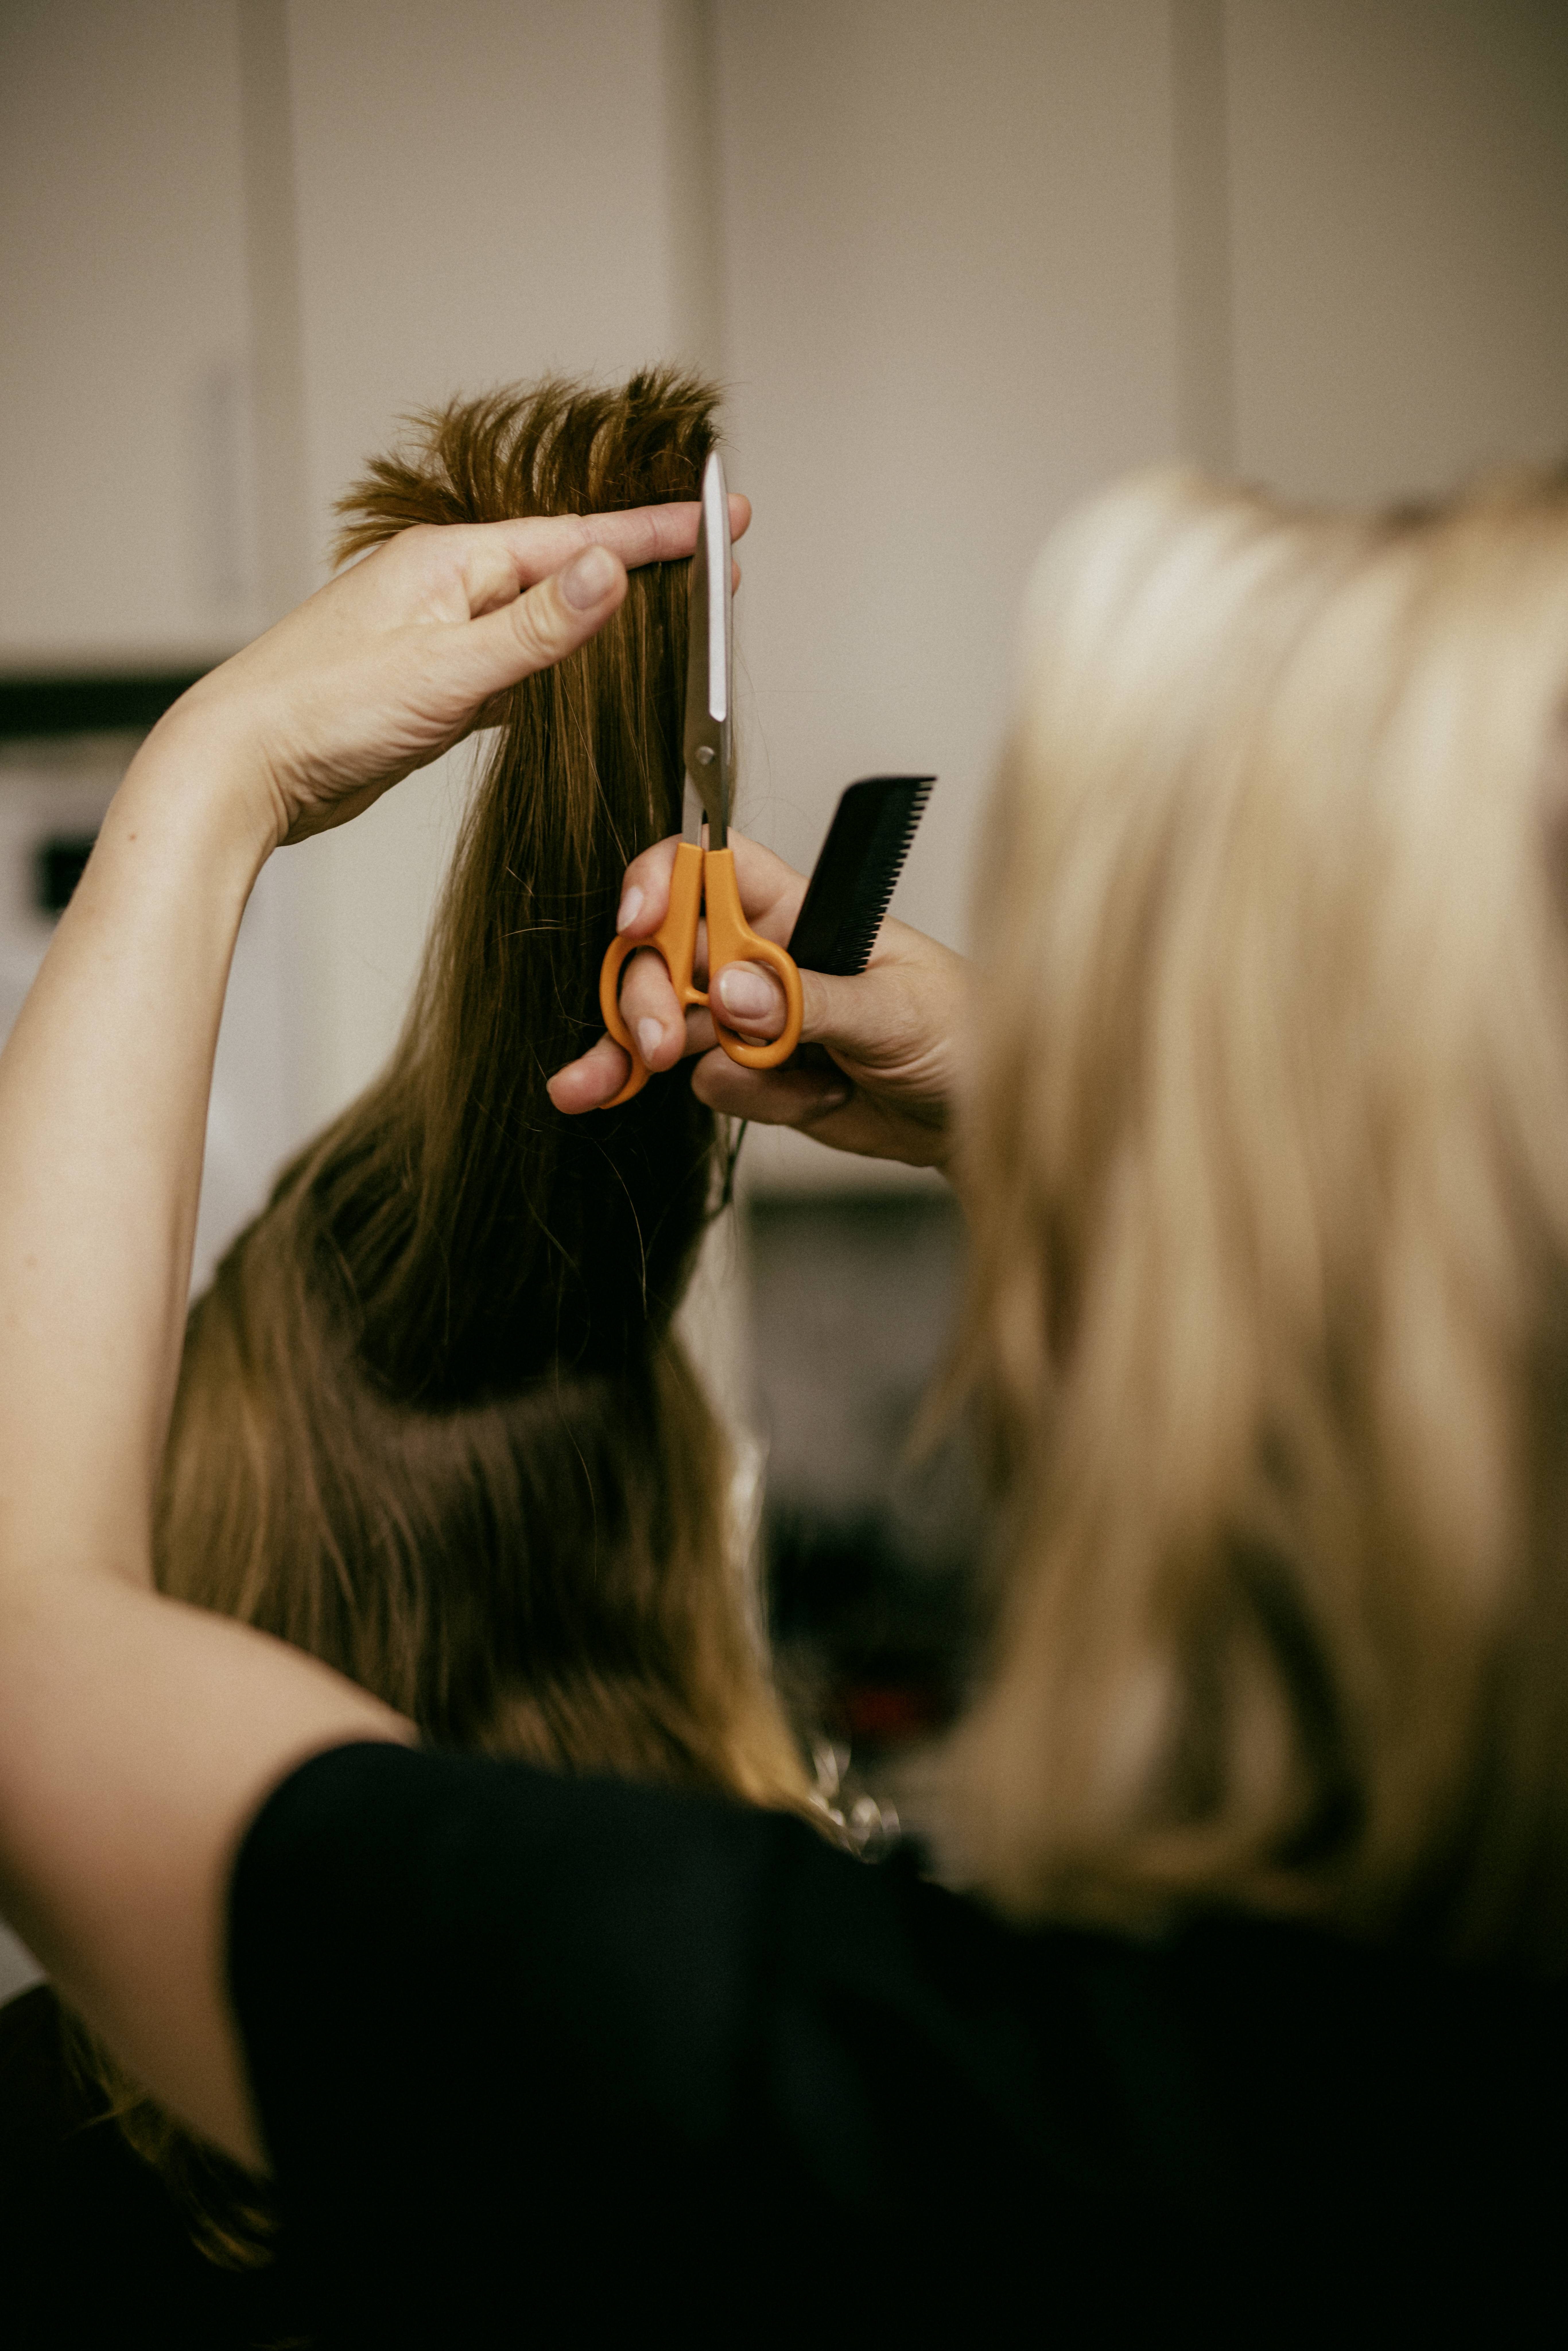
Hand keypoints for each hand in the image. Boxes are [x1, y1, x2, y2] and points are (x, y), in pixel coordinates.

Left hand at [151, 497, 750, 849]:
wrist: (244, 767)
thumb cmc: (321, 711)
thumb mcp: (448, 667)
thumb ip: (538, 626)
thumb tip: (610, 571)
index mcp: (449, 562)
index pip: (578, 539)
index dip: (656, 533)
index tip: (721, 519)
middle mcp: (446, 589)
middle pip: (567, 569)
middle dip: (642, 564)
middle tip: (715, 559)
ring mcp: (440, 637)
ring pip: (544, 618)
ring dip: (605, 617)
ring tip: (671, 610)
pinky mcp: (433, 688)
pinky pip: (515, 665)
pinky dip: (560, 667)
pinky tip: (589, 676)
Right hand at [547, 832, 964, 1167]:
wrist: (977, 1114)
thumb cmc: (962, 1033)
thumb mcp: (898, 1011)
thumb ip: (811, 1002)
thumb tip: (731, 993)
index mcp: (800, 913)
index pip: (712, 869)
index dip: (663, 882)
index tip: (637, 922)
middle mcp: (765, 958)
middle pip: (671, 953)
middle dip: (649, 996)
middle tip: (658, 1045)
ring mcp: (754, 1018)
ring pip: (674, 1023)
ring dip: (656, 1059)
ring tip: (667, 1086)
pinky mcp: (757, 1074)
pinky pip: (713, 1082)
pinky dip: (749, 1101)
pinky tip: (813, 1102)